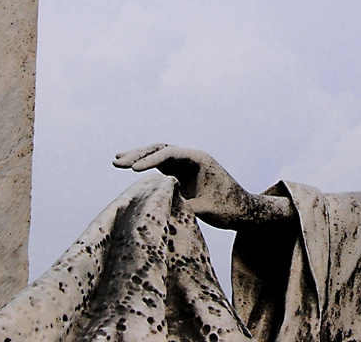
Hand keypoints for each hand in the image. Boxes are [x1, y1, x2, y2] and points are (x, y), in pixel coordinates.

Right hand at [113, 143, 291, 229]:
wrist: (243, 210)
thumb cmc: (229, 210)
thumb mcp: (206, 210)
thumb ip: (185, 205)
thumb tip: (162, 204)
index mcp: (200, 159)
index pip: (170, 153)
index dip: (150, 160)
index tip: (133, 170)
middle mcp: (192, 158)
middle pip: (161, 150)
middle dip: (139, 155)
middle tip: (117, 162)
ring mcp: (186, 164)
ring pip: (159, 155)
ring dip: (139, 157)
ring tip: (117, 161)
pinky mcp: (183, 173)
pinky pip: (161, 165)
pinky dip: (146, 166)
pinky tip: (130, 167)